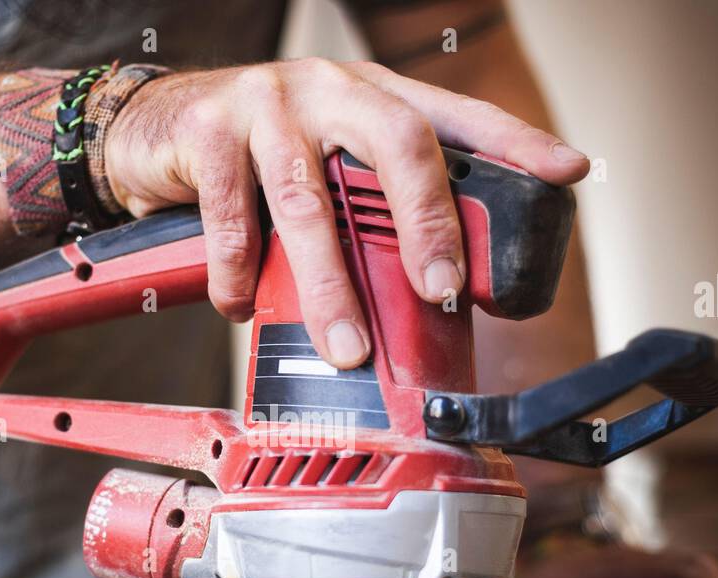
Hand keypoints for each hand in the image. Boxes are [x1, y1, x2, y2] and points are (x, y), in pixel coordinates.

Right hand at [104, 59, 589, 366]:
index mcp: (373, 99)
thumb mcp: (326, 171)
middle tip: (442, 293)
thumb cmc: (255, 158)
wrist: (151, 124)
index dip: (516, 143)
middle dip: (427, 223)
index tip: (566, 175)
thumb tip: (425, 300)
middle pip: (396, 143)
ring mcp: (270, 103)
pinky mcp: (210, 129)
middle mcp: (331, 90)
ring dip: (330, 285)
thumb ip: (370, 214)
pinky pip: (234, 215)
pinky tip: (241, 307)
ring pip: (309, 199)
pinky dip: (239, 274)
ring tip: (346, 347)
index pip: (457, 116)